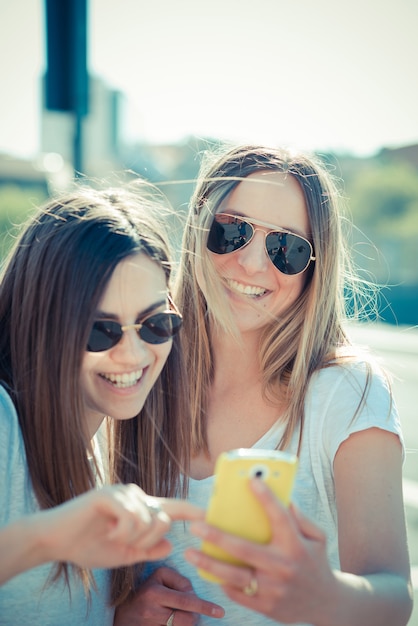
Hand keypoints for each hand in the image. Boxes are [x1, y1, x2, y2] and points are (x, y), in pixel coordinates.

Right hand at [42, 485, 204, 568]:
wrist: (56, 541)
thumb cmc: (88, 546)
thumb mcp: (124, 554)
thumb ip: (147, 550)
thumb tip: (172, 544)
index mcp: (142, 509)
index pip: (174, 508)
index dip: (194, 511)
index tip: (215, 515)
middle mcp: (136, 495)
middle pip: (163, 519)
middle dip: (146, 541)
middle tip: (122, 544)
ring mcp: (122, 492)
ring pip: (148, 519)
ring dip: (131, 538)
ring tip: (111, 536)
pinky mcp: (108, 494)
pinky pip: (131, 516)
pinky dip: (121, 532)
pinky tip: (106, 530)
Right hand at [114, 567, 224, 624]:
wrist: (123, 616)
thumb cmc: (146, 593)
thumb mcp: (159, 578)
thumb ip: (180, 581)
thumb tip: (194, 595)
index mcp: (154, 593)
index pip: (186, 600)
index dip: (204, 607)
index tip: (220, 612)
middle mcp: (151, 611)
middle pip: (187, 619)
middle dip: (196, 616)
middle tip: (194, 613)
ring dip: (188, 624)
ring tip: (180, 616)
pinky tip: (175, 623)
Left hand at [185, 478, 334, 623]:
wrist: (326, 603)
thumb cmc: (316, 562)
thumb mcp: (318, 538)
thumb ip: (301, 518)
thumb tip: (283, 498)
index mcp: (296, 546)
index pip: (280, 517)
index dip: (266, 498)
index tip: (251, 481)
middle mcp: (283, 567)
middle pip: (244, 550)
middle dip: (217, 536)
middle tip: (196, 525)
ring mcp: (274, 590)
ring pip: (235, 576)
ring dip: (209, 564)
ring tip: (190, 553)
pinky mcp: (267, 607)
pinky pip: (238, 594)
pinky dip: (223, 583)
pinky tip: (209, 571)